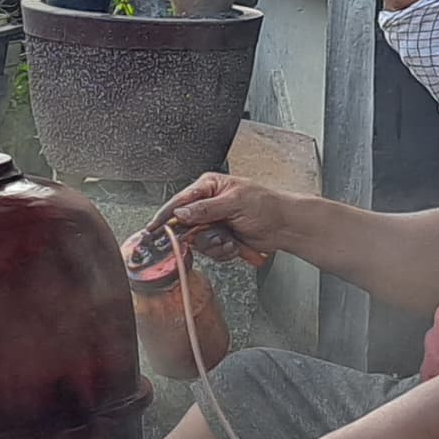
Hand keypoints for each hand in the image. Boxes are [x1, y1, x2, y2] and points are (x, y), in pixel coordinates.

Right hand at [159, 171, 282, 263]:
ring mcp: (213, 223)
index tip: (154, 228)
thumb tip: (181, 212)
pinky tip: (236, 245)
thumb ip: (206, 208)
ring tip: (231, 240)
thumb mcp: (235, 202)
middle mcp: (207, 204)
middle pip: (186, 226)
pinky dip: (223, 252)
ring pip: (198, 242)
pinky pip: (210, 251)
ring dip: (215, 245)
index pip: (180, 201)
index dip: (166, 215)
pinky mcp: (220, 238)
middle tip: (217, 236)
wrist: (284, 226)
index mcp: (208, 187)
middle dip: (202, 235)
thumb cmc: (266, 205)